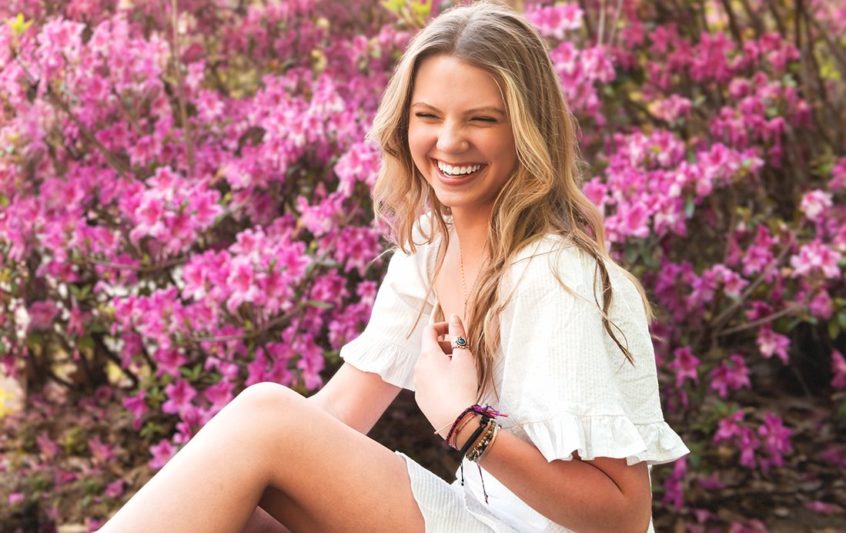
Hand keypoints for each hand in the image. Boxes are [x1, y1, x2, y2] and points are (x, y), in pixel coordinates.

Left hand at [414, 314, 478, 438]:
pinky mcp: (420, 398)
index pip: (429, 330)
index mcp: (428, 355)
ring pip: (429, 366)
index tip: (455, 329)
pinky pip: (428, 381)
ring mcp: (418, 384)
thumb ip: (459, 335)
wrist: (456, 420)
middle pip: (430, 349)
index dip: (442, 326)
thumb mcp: (464, 358)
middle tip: (463, 353)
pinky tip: (452, 388)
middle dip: (446, 346)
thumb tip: (454, 317)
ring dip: (442, 363)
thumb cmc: (462, 386)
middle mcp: (418, 367)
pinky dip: (438, 378)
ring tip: (459, 372)